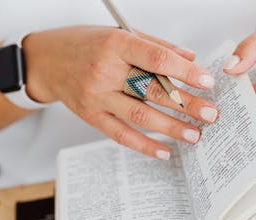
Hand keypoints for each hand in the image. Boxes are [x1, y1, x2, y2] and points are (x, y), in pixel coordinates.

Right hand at [23, 26, 219, 159]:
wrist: (45, 61)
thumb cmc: (84, 44)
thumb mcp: (118, 33)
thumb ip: (155, 45)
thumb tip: (189, 58)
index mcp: (115, 44)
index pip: (157, 59)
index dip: (185, 72)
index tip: (207, 82)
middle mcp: (105, 71)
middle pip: (153, 90)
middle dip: (186, 104)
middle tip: (210, 114)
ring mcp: (97, 97)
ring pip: (140, 116)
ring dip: (171, 128)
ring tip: (194, 134)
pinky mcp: (91, 116)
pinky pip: (121, 135)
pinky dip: (144, 145)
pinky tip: (164, 151)